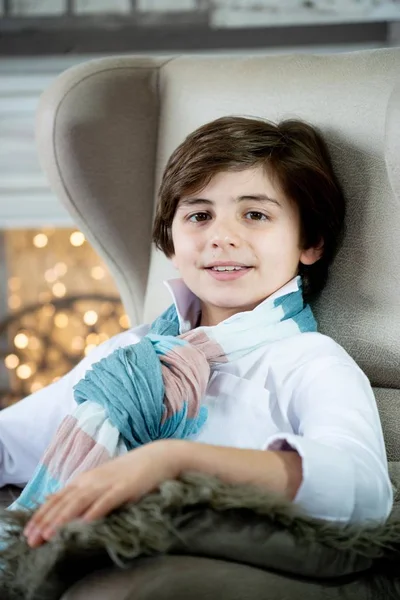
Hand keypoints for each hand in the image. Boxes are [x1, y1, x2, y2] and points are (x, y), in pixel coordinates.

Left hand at [23, 439, 183, 547]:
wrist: (158, 456)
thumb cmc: (131, 471)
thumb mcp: (103, 480)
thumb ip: (85, 492)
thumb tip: (63, 506)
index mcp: (86, 479)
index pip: (57, 497)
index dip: (41, 515)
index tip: (28, 532)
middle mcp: (92, 480)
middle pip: (64, 501)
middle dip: (45, 521)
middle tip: (31, 540)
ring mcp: (108, 483)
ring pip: (80, 502)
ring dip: (63, 519)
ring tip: (49, 535)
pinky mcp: (125, 487)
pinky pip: (107, 500)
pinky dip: (95, 511)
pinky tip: (85, 523)